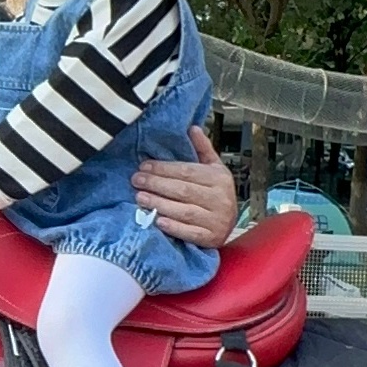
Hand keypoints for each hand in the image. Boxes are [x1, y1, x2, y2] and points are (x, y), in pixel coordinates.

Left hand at [130, 125, 238, 247]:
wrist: (230, 226)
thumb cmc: (216, 195)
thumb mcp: (214, 170)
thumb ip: (203, 150)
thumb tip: (192, 128)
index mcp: (219, 179)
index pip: (187, 171)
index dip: (164, 168)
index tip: (144, 166)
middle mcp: (220, 199)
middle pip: (183, 190)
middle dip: (157, 184)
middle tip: (136, 180)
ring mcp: (217, 220)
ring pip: (184, 211)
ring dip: (159, 204)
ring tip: (140, 198)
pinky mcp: (211, 238)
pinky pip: (190, 232)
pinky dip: (173, 227)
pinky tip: (157, 221)